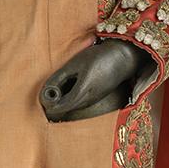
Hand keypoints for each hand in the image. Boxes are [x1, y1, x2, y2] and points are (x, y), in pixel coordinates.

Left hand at [39, 39, 153, 121]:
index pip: (59, 107)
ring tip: (59, 85)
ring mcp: (94, 101)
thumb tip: (47, 89)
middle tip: (50, 88)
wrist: (125, 57)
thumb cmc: (99, 57)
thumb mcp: (75, 64)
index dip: (48, 103)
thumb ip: (60, 77)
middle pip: (65, 110)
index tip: (43, 94)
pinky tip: (71, 84)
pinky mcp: (97, 98)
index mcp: (82, 92)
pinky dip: (71, 97)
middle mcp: (88, 101)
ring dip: (63, 100)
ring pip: (72, 107)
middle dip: (54, 102)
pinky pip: (79, 103)